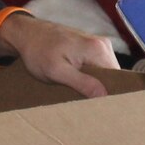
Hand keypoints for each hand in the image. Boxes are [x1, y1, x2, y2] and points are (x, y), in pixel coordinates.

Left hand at [0, 14, 117, 97]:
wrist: (27, 34)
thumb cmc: (38, 51)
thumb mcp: (56, 71)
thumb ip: (81, 82)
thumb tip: (104, 95)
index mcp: (98, 50)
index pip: (117, 79)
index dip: (111, 96)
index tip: (101, 110)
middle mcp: (103, 45)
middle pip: (113, 76)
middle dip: (102, 92)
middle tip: (88, 106)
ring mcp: (98, 45)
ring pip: (105, 74)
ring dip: (96, 86)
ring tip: (81, 96)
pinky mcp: (92, 48)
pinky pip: (98, 68)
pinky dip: (91, 78)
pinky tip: (79, 85)